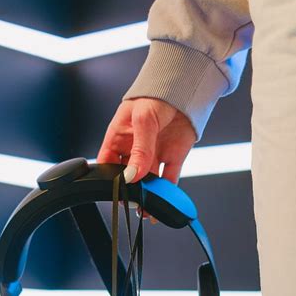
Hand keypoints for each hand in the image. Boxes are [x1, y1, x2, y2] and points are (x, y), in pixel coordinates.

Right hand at [96, 97, 195, 221]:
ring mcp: (154, 154)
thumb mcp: (143, 120)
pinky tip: (163, 201)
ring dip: (148, 196)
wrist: (187, 86)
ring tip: (148, 210)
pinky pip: (168, 179)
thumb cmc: (157, 93)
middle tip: (133, 203)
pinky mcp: (172, 157)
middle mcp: (135, 148)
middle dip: (130, 191)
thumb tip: (133, 175)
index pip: (108, 163)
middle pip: (129, 175)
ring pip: (148, 182)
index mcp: (119, 136)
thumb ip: (139, 150)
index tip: (114, 190)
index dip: (109, 177)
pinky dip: (167, 192)